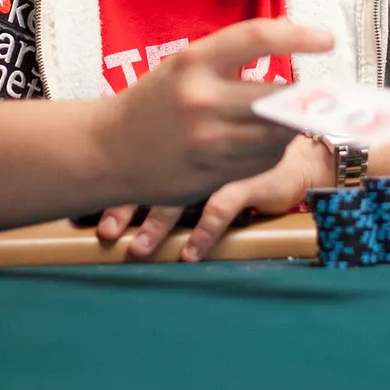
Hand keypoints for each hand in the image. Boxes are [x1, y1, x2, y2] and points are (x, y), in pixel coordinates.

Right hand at [96, 17, 332, 211]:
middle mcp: (201, 100)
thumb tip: (292, 38)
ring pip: (277, 134)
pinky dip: (273, 150)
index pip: (256, 38)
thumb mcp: (186, 67)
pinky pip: (263, 161)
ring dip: (291, 127)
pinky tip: (261, 142)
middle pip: (278, 98)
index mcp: (193, 62)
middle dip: (307, 98)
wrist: (106, 151)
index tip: (326, 39)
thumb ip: (233, 57)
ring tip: (287, 118)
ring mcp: (208, 142)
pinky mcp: (213, 175)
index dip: (297, 36)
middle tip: (330, 93)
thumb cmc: (155, 102)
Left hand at [96, 134, 333, 259]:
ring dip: (156, 225)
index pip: (140, 155)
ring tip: (139, 250)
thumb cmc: (247, 148)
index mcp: (183, 136)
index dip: (115, 182)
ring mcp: (222, 160)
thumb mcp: (208, 148)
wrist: (299, 150)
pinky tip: (189, 253)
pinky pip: (220, 208)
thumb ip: (176, 154)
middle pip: (151, 175)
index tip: (91, 210)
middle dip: (127, 206)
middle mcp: (198, 145)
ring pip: (181, 196)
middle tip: (107, 233)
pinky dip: (202, 233)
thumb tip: (126, 176)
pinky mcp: (248, 177)